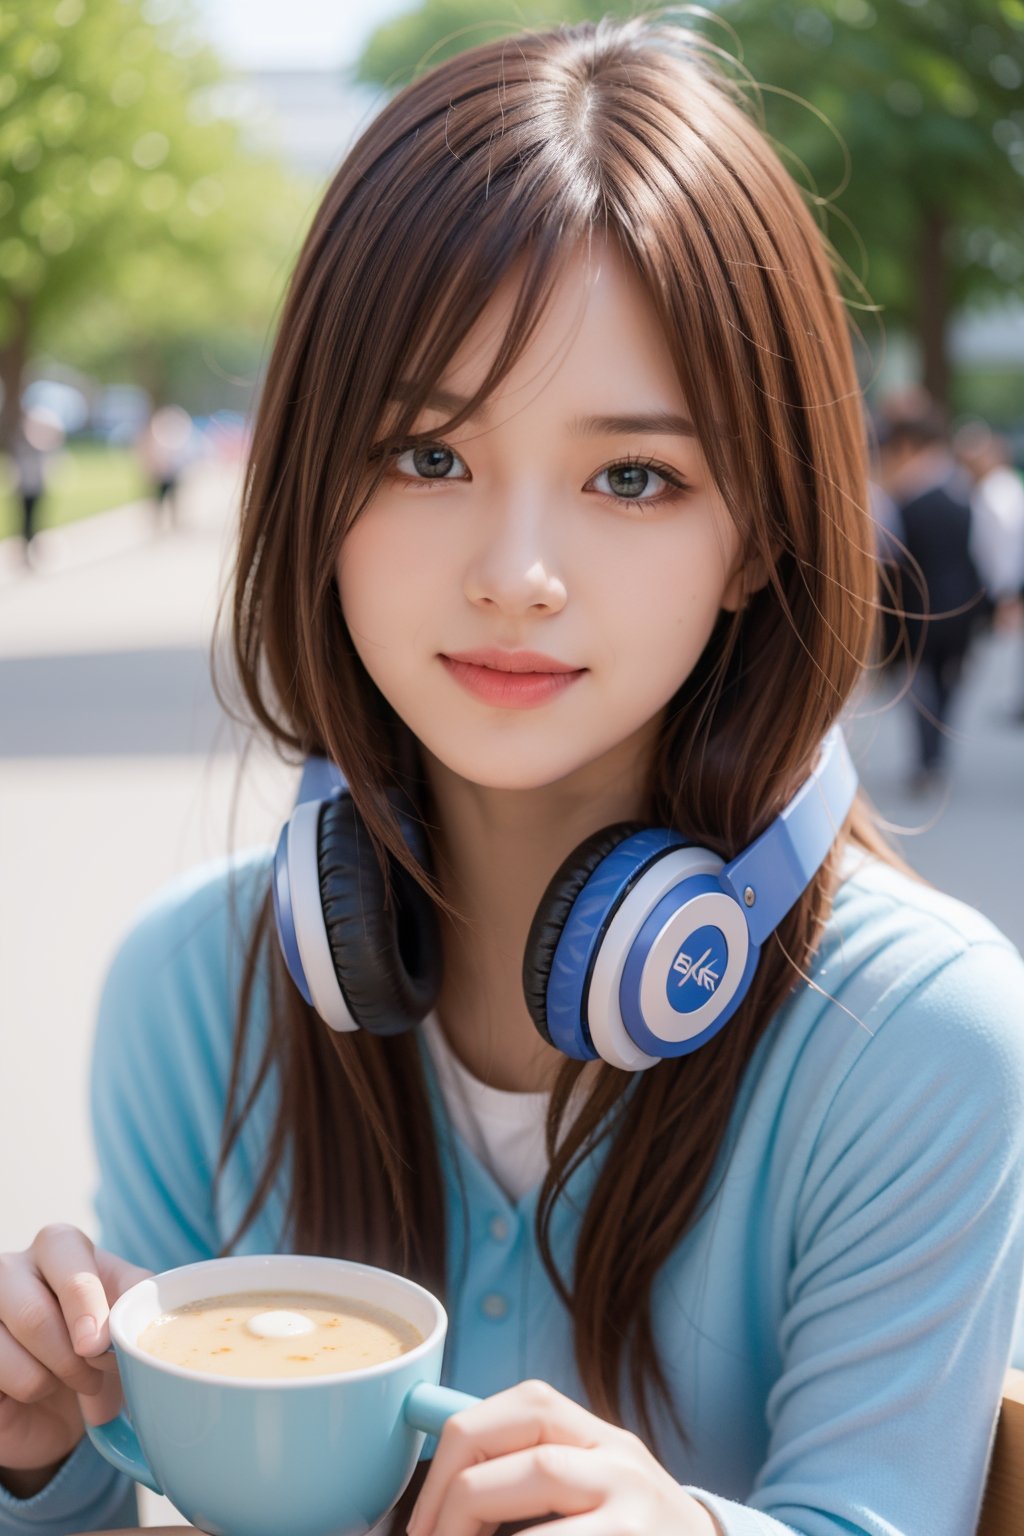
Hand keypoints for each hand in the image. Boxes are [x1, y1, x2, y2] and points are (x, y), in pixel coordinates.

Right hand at [0, 1224, 151, 1492]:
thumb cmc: (99, 1343)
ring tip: (71, 1379)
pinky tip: (37, 1388)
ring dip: (53, 1379)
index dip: (83, 1299)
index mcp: (57, 1247)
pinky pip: (0, 1378)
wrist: (65, 1398)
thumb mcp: (125, 1314)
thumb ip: (135, 1301)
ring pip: (13, 1354)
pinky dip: (28, 1393)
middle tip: (94, 1371)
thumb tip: (137, 1312)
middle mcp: (12, 1269)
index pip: (63, 1249)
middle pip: (34, 1314)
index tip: (98, 1343)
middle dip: (71, 1357)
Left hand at [405, 1379, 721, 1535]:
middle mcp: (619, 1461)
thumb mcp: (588, 1488)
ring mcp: (634, 1509)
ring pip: (541, 1501)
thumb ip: (527, 1473)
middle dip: (456, 1502)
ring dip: (476, 1533)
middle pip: (524, 1454)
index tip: (422, 1520)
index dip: (453, 1456)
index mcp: (596, 1435)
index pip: (522, 1405)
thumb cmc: (626, 1532)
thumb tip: (438, 1497)